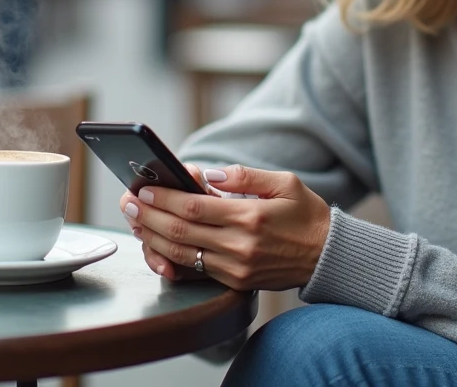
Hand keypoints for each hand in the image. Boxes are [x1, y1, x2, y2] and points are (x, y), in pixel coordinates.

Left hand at [119, 164, 331, 290]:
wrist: (328, 256)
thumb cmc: (306, 214)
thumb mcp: (283, 183)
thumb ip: (243, 176)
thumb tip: (206, 176)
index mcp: (251, 217)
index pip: (194, 208)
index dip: (164, 198)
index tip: (143, 187)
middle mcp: (240, 246)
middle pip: (181, 232)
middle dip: (149, 216)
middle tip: (128, 203)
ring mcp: (236, 268)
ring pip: (182, 254)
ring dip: (153, 238)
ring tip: (136, 222)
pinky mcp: (235, 281)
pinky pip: (195, 270)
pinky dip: (171, 257)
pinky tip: (156, 245)